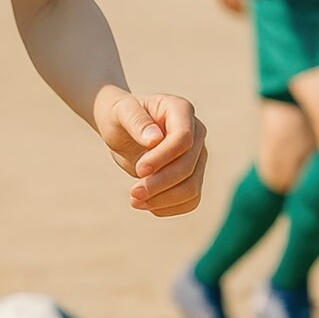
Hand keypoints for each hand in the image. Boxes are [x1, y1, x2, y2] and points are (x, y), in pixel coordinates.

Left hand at [95, 87, 207, 216]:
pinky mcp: (193, 175)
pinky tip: (147, 205)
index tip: (139, 169)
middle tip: (133, 193)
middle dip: (160, 183)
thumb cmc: (120, 115)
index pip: (183, 139)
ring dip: (164, 199)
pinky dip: (169, 207)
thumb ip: (136, 121)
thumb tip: (154, 140)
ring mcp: (198, 155)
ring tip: (135, 200)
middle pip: (188, 166)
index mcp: (181, 110)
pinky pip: (191, 200)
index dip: (163, 158)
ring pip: (192, 187)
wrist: (122, 128)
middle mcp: (196, 132)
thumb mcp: (121, 112)